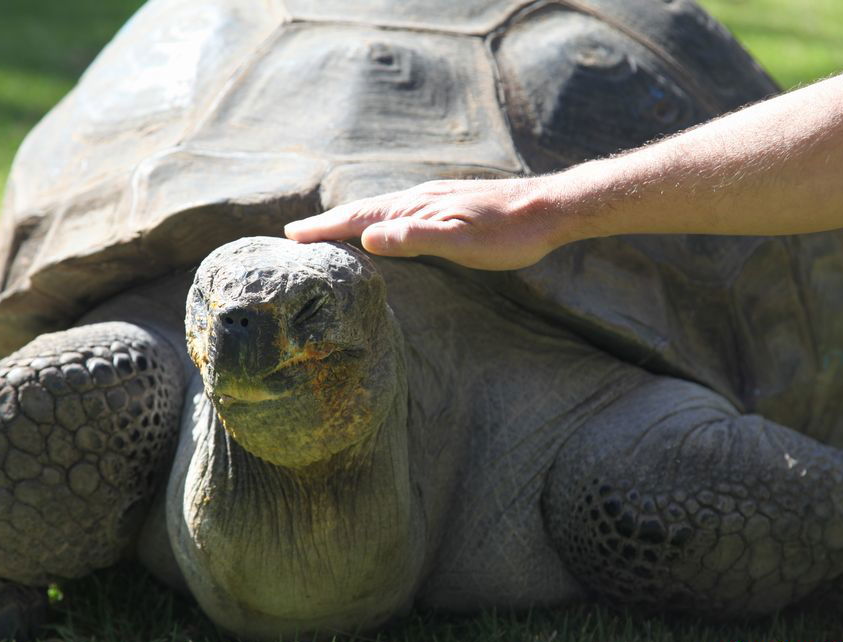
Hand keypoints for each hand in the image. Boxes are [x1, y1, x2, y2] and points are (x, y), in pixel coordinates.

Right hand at [284, 178, 569, 270]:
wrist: (551, 209)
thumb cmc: (509, 233)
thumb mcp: (461, 240)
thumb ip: (414, 237)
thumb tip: (366, 237)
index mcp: (415, 208)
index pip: (357, 218)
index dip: (324, 228)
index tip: (291, 237)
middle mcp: (419, 198)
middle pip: (362, 210)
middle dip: (328, 222)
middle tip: (297, 235)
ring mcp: (434, 200)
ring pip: (381, 209)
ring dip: (351, 220)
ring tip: (330, 230)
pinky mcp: (449, 205)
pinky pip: (400, 212)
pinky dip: (379, 220)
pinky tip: (387, 227)